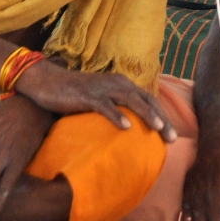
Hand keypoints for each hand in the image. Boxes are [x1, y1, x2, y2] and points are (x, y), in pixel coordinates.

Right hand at [17, 60, 177, 142]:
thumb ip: (116, 107)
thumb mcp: (101, 98)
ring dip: (146, 115)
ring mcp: (102, 89)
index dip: (163, 115)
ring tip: (158, 129)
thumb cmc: (75, 94)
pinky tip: (126, 127)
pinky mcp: (87, 96)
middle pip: (145, 100)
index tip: (172, 134)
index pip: (149, 99)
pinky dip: (116, 116)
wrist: (48, 81)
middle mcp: (116, 83)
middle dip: (161, 118)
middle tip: (172, 139)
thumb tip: (132, 129)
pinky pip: (105, 106)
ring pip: (130, 101)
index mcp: (122, 83)